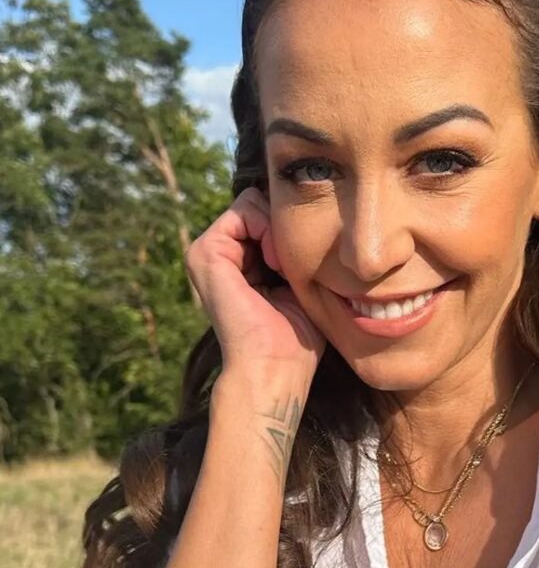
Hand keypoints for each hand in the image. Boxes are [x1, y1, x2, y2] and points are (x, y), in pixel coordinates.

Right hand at [184, 187, 326, 386]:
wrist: (277, 366)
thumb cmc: (296, 333)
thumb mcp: (298, 278)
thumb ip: (291, 245)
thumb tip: (305, 208)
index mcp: (237, 259)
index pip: (266, 211)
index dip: (290, 228)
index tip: (300, 264)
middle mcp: (219, 253)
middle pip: (260, 203)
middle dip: (284, 226)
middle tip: (291, 267)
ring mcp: (206, 251)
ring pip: (253, 202)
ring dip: (278, 230)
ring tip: (283, 268)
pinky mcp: (204, 252)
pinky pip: (244, 209)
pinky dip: (267, 229)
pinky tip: (274, 264)